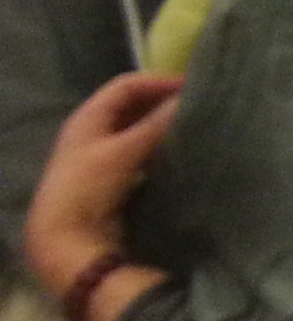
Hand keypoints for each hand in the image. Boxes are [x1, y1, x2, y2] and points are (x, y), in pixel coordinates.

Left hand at [27, 72, 182, 297]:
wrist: (66, 238)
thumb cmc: (88, 187)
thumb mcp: (124, 152)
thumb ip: (157, 124)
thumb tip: (189, 99)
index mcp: (87, 117)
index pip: (127, 85)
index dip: (159, 81)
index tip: (193, 87)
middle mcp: (93, 130)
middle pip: (132, 105)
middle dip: (162, 102)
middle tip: (197, 105)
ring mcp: (101, 154)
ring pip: (136, 128)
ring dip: (161, 125)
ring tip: (192, 127)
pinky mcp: (111, 176)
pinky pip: (139, 150)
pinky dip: (157, 145)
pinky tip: (177, 151)